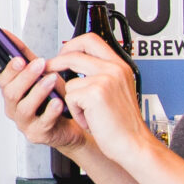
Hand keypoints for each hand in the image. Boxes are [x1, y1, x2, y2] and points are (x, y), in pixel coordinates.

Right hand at [0, 55, 87, 155]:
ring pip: (24, 107)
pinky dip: (50, 111)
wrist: (71, 125)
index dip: (10, 68)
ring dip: (38, 91)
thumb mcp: (40, 75)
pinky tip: (58, 102)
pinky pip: (43, 122)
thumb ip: (25, 56)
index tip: (19, 58)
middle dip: (25, 77)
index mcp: (12, 92)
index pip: (2, 79)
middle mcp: (15, 107)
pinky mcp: (38, 133)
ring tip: (51, 80)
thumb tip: (8, 36)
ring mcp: (24, 122)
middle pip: (11, 92)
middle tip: (39, 64)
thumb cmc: (54, 100)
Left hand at [51, 32, 156, 168]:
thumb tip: (70, 61)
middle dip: (56, 62)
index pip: (91, 40)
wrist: (133, 143)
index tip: (63, 54)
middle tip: (50, 71)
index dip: (71, 45)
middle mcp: (114, 69)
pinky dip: (75, 112)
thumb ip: (99, 73)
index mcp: (120, 66)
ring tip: (87, 112)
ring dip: (72, 100)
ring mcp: (105, 79)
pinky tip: (90, 119)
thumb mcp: (115, 90)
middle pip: (73, 52)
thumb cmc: (122, 122)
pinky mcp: (95, 93)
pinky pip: (70, 98)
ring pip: (68, 82)